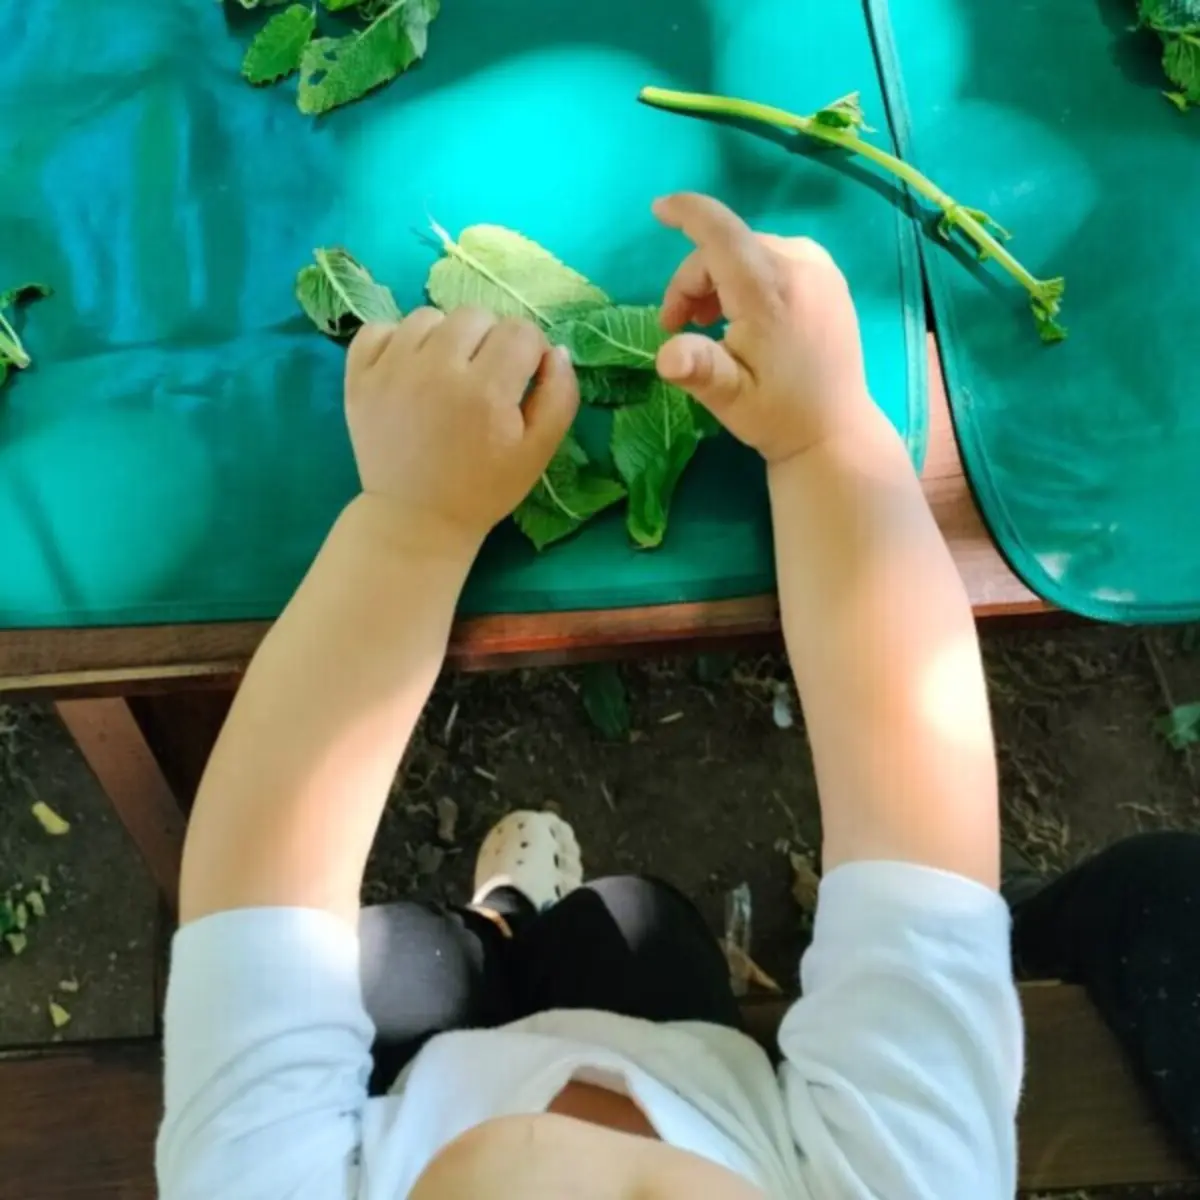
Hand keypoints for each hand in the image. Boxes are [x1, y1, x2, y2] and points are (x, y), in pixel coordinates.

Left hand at [345, 308, 578, 548]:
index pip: (521, 331)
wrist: (416, 520)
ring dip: (444, 338)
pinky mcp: (359, 377)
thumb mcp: (538, 453)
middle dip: (489, 341)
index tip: (520, 378)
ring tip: (445, 375)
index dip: (529, 352)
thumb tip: (556, 350)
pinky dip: (396, 341)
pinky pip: (379, 328)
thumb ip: (559, 397)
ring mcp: (391, 371)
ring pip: (428, 316)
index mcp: (486, 392)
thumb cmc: (485, 488)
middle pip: (475, 315)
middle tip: (483, 378)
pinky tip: (409, 370)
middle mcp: (436, 371)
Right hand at [654, 193, 872, 464]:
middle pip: (728, 247)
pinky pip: (775, 257)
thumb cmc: (778, 414)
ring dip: (720, 279)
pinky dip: (749, 277)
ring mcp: (820, 267)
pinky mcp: (829, 276)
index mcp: (770, 292)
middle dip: (694, 280)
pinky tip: (747, 316)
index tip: (659, 210)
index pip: (721, 232)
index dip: (688, 213)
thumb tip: (667, 355)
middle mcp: (799, 265)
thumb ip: (698, 369)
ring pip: (749, 250)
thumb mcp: (729, 398)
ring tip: (712, 325)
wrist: (836, 430)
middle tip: (679, 326)